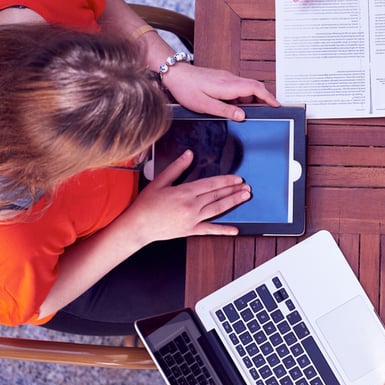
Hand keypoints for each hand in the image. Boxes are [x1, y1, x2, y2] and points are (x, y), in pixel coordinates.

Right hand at [122, 149, 249, 242]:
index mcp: (184, 192)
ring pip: (217, 209)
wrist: (138, 226)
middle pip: (217, 195)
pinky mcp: (190, 231)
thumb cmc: (146, 204)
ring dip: (233, 202)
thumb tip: (189, 154)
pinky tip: (235, 230)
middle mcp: (191, 206)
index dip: (226, 180)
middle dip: (233, 190)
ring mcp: (192, 219)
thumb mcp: (160, 181)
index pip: (210, 184)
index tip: (237, 178)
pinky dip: (223, 230)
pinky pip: (210, 230)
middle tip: (247, 187)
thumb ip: (177, 167)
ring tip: (245, 197)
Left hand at [162, 64, 279, 120]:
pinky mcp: (222, 79)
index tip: (277, 105)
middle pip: (255, 87)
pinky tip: (237, 106)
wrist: (175, 74)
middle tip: (269, 111)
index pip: (255, 89)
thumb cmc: (186, 88)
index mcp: (228, 85)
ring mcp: (227, 78)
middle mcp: (230, 79)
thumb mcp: (204, 105)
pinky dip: (243, 97)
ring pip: (247, 88)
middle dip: (264, 99)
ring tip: (251, 113)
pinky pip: (239, 87)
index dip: (268, 97)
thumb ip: (225, 110)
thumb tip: (242, 116)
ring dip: (252, 99)